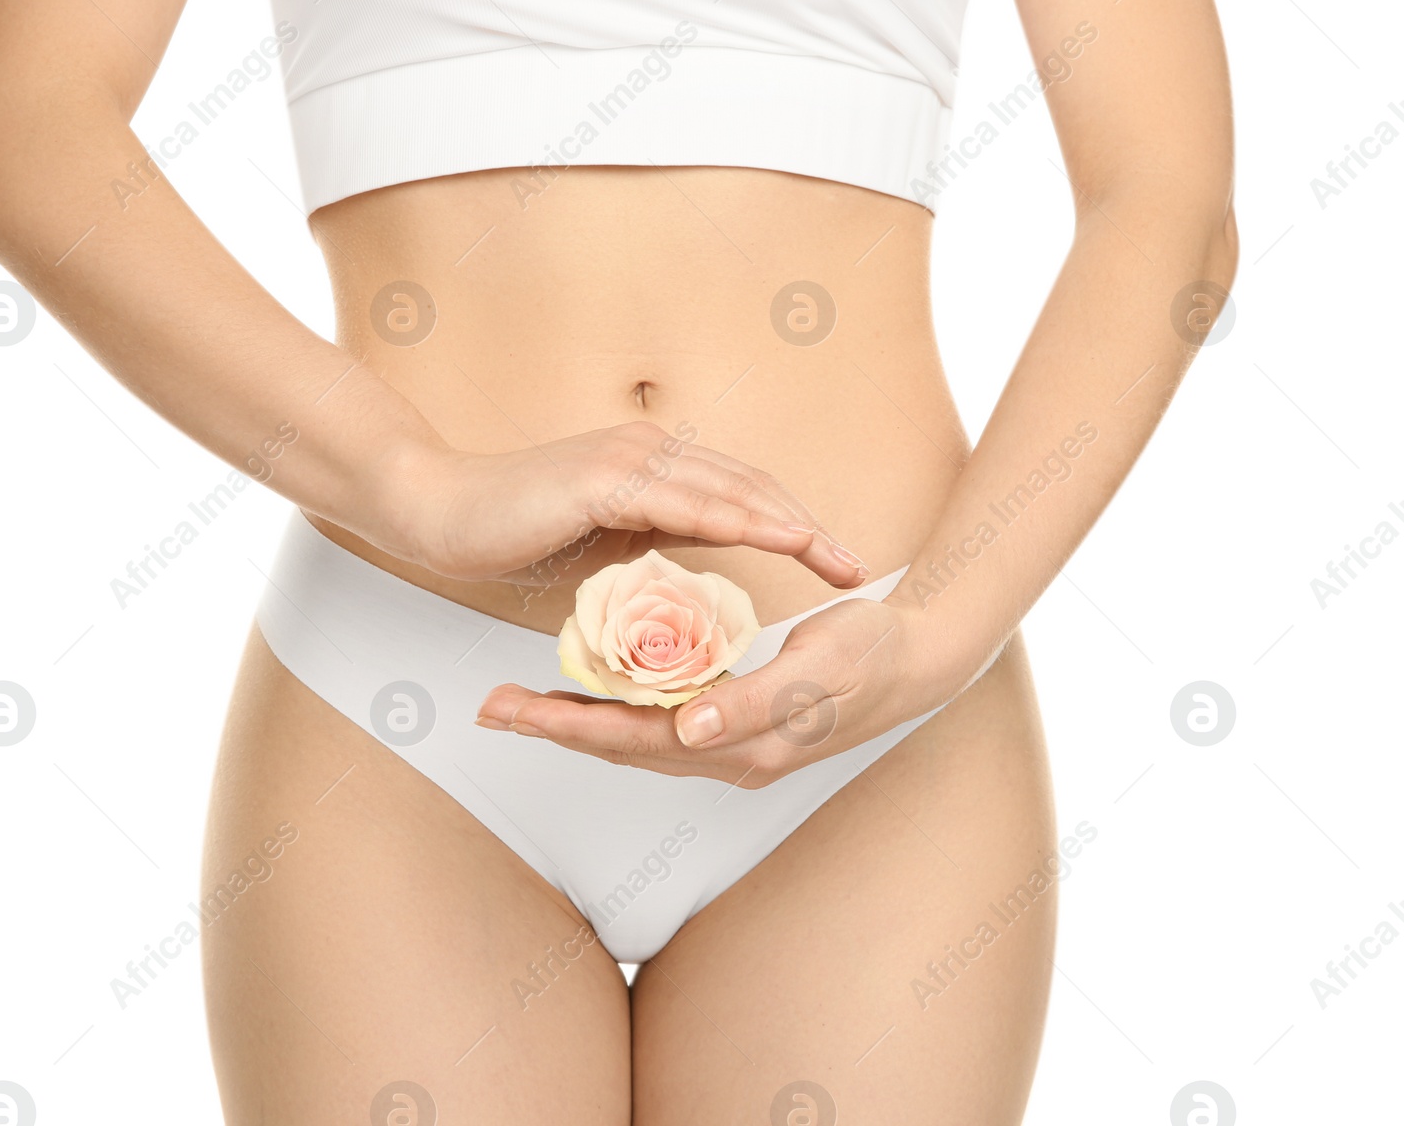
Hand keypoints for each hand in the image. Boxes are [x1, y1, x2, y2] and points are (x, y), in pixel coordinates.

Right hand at [389, 420, 870, 588]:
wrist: (439, 512)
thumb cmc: (511, 530)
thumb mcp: (597, 543)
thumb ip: (648, 547)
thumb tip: (691, 578)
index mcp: (649, 464)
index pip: (735, 490)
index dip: (788, 521)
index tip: (830, 558)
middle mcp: (647, 450)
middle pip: (747, 486)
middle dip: (807, 526)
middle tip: (855, 564)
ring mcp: (628, 460)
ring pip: (729, 491)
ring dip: (790, 524)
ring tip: (835, 556)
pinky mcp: (605, 481)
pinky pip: (688, 503)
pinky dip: (741, 521)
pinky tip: (778, 540)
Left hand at [474, 595, 955, 784]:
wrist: (919, 661)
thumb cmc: (871, 659)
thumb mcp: (818, 672)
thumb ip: (753, 702)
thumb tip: (689, 729)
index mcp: (737, 745)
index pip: (632, 739)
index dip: (569, 723)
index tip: (513, 708)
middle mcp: (723, 752)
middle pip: (618, 744)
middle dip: (554, 724)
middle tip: (492, 706)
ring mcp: (727, 739)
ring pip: (633, 734)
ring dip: (576, 718)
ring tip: (522, 700)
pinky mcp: (733, 717)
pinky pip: (658, 718)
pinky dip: (617, 706)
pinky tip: (594, 687)